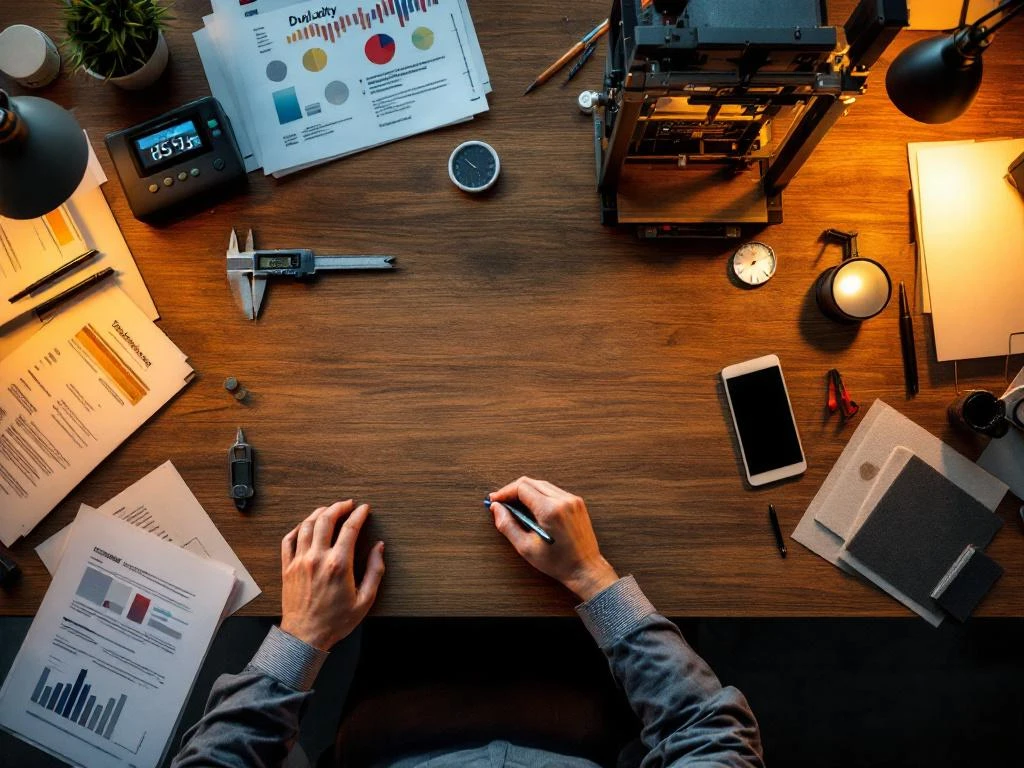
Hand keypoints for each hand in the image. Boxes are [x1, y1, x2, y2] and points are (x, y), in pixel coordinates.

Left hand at [279, 501, 384, 650]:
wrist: (305, 636)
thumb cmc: (336, 621)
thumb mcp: (365, 600)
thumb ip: (375, 571)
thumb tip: (379, 548)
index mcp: (339, 564)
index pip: (350, 528)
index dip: (359, 514)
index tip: (364, 509)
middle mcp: (317, 558)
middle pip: (326, 519)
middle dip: (339, 507)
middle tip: (347, 504)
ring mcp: (300, 561)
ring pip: (306, 525)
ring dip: (319, 513)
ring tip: (328, 510)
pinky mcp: (287, 568)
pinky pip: (288, 540)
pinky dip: (297, 528)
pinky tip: (305, 526)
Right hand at [489, 477, 617, 601]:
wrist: (585, 569)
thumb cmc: (558, 562)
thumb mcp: (526, 548)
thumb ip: (508, 525)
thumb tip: (496, 508)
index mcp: (550, 510)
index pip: (522, 488)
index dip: (504, 492)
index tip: (495, 500)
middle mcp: (563, 500)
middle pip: (531, 482)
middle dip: (512, 490)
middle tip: (501, 502)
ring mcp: (572, 500)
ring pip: (542, 485)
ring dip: (525, 491)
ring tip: (514, 506)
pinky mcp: (577, 503)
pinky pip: (553, 491)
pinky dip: (539, 495)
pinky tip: (531, 508)